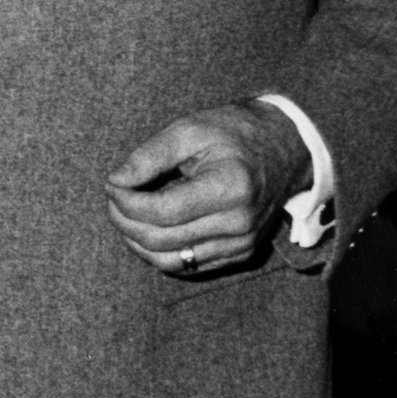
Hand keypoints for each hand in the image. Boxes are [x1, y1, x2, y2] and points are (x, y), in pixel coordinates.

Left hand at [104, 102, 312, 277]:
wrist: (284, 149)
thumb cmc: (233, 134)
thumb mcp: (188, 130)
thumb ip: (148, 156)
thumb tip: (115, 182)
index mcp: (231, 189)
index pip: (162, 212)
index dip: (126, 201)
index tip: (112, 183)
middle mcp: (240, 224)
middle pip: (161, 240)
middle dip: (124, 220)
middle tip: (114, 196)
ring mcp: (242, 244)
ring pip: (170, 261)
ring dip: (136, 241)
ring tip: (126, 213)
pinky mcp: (240, 254)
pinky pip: (187, 266)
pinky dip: (159, 251)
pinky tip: (148, 227)